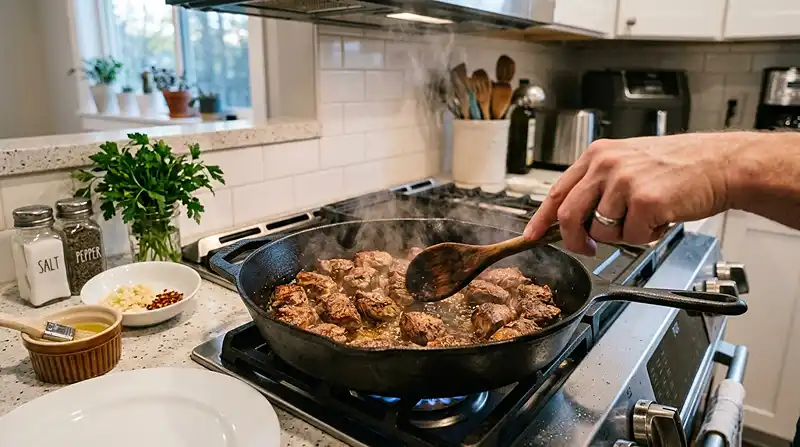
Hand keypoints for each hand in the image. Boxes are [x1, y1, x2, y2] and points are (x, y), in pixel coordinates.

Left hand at [523, 134, 735, 255]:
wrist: (719, 164)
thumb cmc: (677, 166)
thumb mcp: (628, 162)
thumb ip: (598, 184)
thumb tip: (572, 217)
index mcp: (597, 155)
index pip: (557, 191)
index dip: (541, 218)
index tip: (532, 235)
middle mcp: (605, 165)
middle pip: (568, 215)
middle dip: (574, 241)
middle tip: (587, 249)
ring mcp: (624, 182)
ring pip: (601, 231)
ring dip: (622, 235)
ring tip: (644, 218)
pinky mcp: (644, 202)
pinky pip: (631, 237)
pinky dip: (645, 237)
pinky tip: (660, 219)